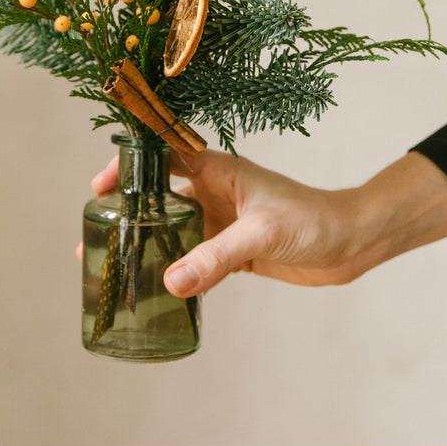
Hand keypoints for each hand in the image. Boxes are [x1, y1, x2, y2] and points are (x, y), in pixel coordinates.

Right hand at [87, 149, 446, 296]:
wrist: (353, 242)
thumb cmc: (314, 219)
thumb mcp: (261, 234)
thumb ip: (215, 257)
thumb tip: (170, 281)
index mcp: (218, 169)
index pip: (162, 156)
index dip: (127, 167)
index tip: (97, 188)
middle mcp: (215, 192)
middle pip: (160, 196)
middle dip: (127, 213)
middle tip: (93, 236)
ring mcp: (224, 222)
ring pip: (174, 231)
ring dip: (147, 245)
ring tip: (114, 266)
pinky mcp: (235, 251)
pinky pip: (195, 259)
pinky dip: (176, 272)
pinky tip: (158, 289)